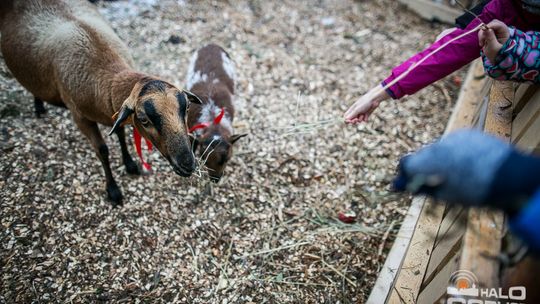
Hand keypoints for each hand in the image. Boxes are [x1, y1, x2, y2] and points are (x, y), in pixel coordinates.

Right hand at [344, 84, 389, 123]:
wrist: (374, 99)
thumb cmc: (364, 103)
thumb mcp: (357, 109)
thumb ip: (352, 115)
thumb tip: (345, 120)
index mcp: (352, 109)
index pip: (346, 117)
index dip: (347, 120)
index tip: (349, 121)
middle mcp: (356, 112)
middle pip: (352, 120)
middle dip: (353, 121)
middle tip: (356, 120)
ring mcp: (361, 114)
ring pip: (359, 120)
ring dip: (360, 119)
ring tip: (363, 114)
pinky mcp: (366, 115)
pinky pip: (364, 120)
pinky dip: (365, 118)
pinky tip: (367, 114)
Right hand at [393, 129, 511, 206]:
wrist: (510, 176)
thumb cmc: (474, 192)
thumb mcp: (444, 195)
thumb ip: (421, 188)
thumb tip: (401, 186)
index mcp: (427, 162)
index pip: (405, 163)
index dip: (404, 174)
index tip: (407, 185)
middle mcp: (436, 146)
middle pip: (421, 156)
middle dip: (423, 168)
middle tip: (431, 182)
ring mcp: (452, 137)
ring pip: (438, 149)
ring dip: (440, 160)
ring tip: (455, 174)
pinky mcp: (466, 133)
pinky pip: (453, 143)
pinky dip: (455, 153)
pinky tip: (468, 164)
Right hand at [478, 20, 509, 62]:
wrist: (496, 61)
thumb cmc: (497, 55)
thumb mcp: (493, 48)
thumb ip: (490, 38)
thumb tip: (486, 29)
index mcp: (505, 33)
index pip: (498, 24)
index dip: (490, 25)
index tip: (483, 31)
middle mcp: (501, 31)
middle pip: (492, 24)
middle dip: (485, 31)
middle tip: (481, 40)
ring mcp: (495, 32)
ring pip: (486, 28)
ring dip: (482, 35)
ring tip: (482, 44)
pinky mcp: (490, 35)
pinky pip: (483, 32)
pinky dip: (481, 37)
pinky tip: (482, 44)